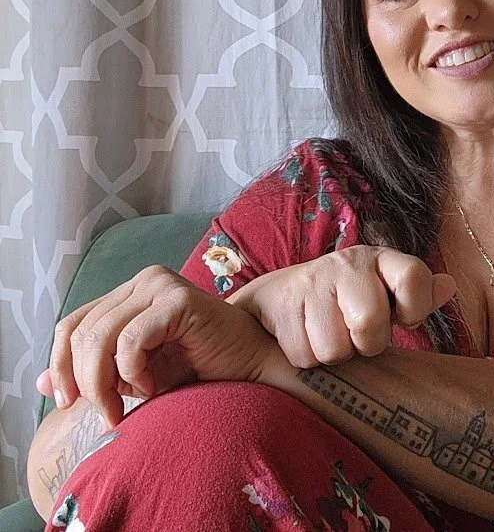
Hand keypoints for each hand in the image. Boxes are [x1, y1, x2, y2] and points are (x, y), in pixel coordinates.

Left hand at [36, 265, 282, 427]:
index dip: (61, 365)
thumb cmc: (198, 370)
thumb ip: (93, 372)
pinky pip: (131, 340)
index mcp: (131, 292)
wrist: (251, 369)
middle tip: (107, 415)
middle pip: (82, 332)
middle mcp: (144, 280)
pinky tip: (153, 386)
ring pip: (100, 337)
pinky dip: (133, 373)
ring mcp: (162, 285)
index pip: (73, 323)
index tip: (68, 403)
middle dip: (84, 383)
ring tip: (126, 407)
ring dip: (105, 384)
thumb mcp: (135, 374)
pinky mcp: (179, 299)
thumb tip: (40, 382)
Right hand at [227, 245, 455, 368]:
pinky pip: (305, 355)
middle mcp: (348, 264)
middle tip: (359, 334)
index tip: (405, 319)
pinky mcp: (283, 303)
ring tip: (331, 334)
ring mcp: (313, 281)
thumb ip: (419, 294)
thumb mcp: (387, 292)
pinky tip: (306, 336)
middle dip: (367, 343)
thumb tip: (448, 287)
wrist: (283, 296)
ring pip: (335, 348)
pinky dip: (307, 357)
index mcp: (381, 259)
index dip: (415, 309)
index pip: (414, 278)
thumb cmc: (350, 300)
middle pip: (371, 322)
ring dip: (335, 353)